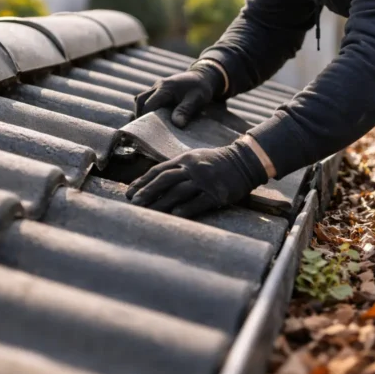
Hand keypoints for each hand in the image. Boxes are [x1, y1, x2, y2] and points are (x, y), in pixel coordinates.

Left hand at [125, 140, 267, 217]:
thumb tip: (153, 182)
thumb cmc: (216, 162)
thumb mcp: (194, 158)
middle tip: (134, 203)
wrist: (245, 161)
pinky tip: (175, 215)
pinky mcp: (217, 192)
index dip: (142, 181)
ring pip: (179, 191)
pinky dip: (187, 208)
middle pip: (165, 179)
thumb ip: (176, 168)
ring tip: (149, 212)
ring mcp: (205, 180)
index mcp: (184, 160)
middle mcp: (192, 168)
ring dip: (162, 202)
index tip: (129, 193)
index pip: (158, 170)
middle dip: (148, 191)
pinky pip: (200, 201)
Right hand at [134, 62, 224, 127]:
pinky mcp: (159, 91)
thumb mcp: (197, 99)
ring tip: (151, 126)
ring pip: (142, 99)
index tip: (150, 132)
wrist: (203, 76)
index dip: (146, 118)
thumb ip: (186, 110)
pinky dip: (149, 109)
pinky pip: (148, 99)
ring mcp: (157, 87)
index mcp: (165, 88)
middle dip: (141, 115)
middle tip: (147, 130)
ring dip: (144, 112)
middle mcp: (158, 86)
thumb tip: (177, 124)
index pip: (148, 105)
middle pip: (140, 101)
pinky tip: (156, 119)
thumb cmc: (201, 88)